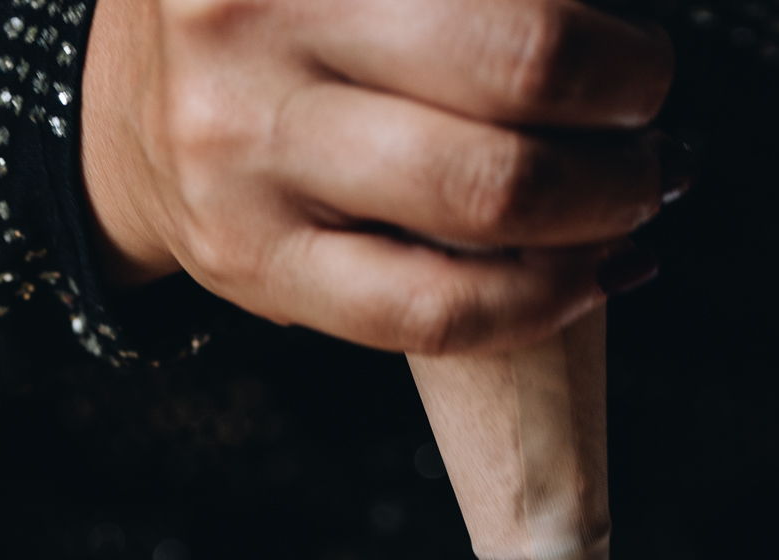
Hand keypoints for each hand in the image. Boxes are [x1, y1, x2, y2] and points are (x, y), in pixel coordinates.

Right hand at [80, 0, 678, 353]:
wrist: (130, 115)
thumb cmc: (277, 15)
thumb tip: (606, 24)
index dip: (601, 29)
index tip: (636, 51)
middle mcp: (252, 16)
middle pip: (516, 64)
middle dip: (625, 100)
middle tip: (648, 113)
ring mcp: (247, 151)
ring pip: (486, 198)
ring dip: (605, 204)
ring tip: (636, 192)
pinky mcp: (258, 266)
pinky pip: (435, 310)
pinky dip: (544, 298)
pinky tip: (592, 274)